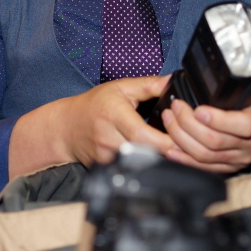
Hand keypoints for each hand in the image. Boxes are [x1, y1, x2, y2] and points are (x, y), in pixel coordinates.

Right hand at [59, 75, 174, 166]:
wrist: (67, 126)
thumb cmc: (94, 105)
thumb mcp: (120, 87)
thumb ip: (148, 85)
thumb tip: (172, 82)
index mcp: (113, 114)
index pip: (142, 134)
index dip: (164, 140)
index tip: (181, 139)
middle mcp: (108, 138)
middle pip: (144, 152)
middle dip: (167, 152)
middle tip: (184, 146)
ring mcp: (105, 156)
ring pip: (139, 162)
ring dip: (157, 158)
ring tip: (170, 150)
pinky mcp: (105, 167)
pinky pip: (130, 167)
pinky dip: (144, 163)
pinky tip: (151, 155)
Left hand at [160, 77, 250, 172]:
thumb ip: (239, 76)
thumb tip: (211, 64)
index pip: (244, 125)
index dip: (218, 120)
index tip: (198, 109)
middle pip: (216, 141)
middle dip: (188, 124)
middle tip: (175, 107)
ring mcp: (242, 157)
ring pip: (207, 156)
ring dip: (182, 139)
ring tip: (169, 120)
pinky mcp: (232, 166)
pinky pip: (205, 167)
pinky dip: (185, 159)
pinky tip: (171, 147)